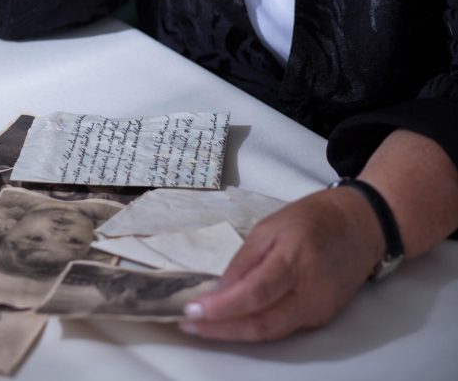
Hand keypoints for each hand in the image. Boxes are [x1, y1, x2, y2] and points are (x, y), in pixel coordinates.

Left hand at [179, 187, 384, 341]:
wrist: (362, 225)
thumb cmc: (312, 217)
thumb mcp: (272, 225)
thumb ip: (245, 259)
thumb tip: (219, 290)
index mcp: (294, 258)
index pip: (253, 293)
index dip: (222, 308)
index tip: (191, 312)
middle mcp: (309, 291)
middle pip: (261, 323)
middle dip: (221, 329)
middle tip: (188, 325)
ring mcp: (319, 308)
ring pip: (271, 332)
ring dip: (234, 334)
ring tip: (203, 328)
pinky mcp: (323, 317)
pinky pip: (283, 329)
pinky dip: (255, 328)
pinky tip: (234, 324)